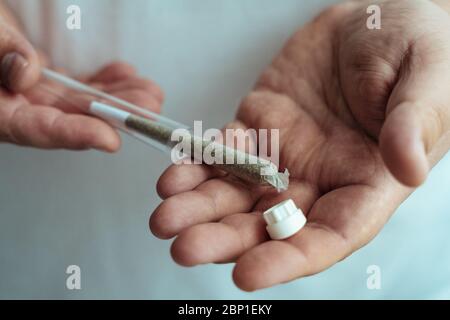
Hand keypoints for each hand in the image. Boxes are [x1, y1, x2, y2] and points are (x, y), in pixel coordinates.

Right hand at [0, 8, 162, 150]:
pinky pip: (82, 87)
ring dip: (120, 99)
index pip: (39, 130)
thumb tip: (27, 71)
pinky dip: (106, 81)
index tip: (110, 139)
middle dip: (116, 117)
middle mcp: (21, 108)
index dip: (77, 135)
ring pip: (84, 103)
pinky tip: (126, 73)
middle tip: (148, 110)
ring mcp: (37, 96)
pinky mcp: (49, 82)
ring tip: (150, 92)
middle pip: (74, 120)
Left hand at [150, 0, 449, 290]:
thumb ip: (414, 123)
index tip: (247, 274)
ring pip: (238, 192)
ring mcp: (286, 154)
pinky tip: (172, 175)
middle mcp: (322, 178)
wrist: (376, 14)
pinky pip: (224, 150)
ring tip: (164, 217)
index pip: (330, 235)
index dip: (289, 258)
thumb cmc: (417, 46)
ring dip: (200, 207)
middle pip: (270, 223)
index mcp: (368, 181)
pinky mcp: (259, 125)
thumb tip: (406, 167)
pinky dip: (197, 164)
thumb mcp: (428, 79)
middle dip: (226, 238)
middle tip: (184, 247)